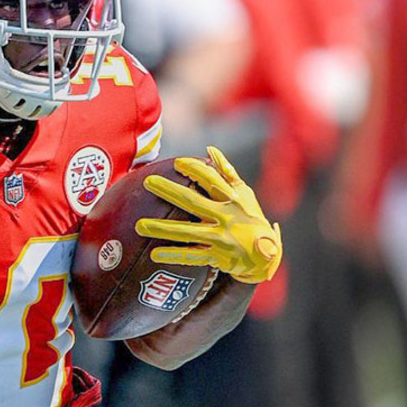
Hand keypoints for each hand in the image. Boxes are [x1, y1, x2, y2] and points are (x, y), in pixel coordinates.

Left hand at [135, 146, 282, 283]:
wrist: (267, 254)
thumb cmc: (250, 218)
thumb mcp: (245, 194)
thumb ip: (227, 173)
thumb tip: (210, 150)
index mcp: (231, 199)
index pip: (211, 179)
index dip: (194, 169)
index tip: (177, 163)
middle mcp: (225, 216)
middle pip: (192, 202)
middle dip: (169, 191)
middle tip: (148, 182)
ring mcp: (220, 237)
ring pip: (186, 232)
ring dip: (162, 229)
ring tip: (139, 225)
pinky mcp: (216, 256)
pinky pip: (191, 255)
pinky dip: (173, 255)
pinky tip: (154, 253)